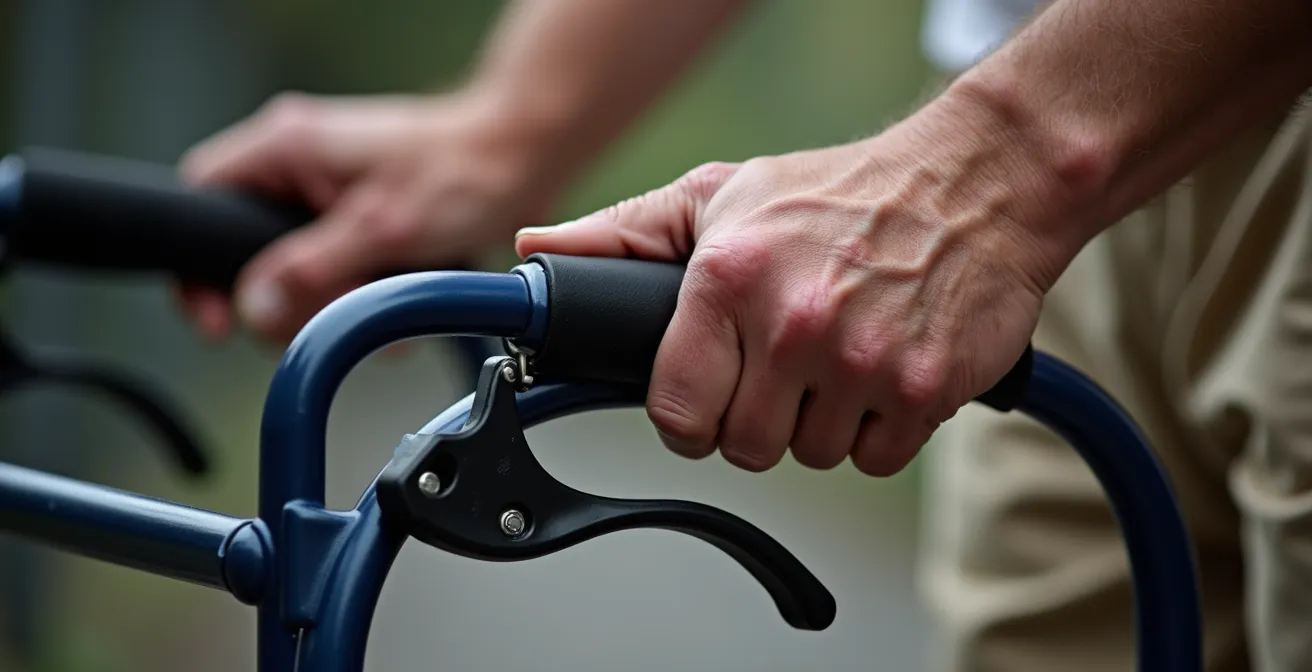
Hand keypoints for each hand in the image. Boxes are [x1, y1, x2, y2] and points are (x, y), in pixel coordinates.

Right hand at [177, 92, 559, 342]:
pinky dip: (365, 289)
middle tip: (331, 311)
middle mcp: (300, 164)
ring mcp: (329, 189)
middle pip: (251, 252)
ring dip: (338, 300)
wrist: (526, 157)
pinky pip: (338, 265)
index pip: (201, 200)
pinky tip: (401, 292)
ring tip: (385, 299)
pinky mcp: (360, 213)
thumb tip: (254, 306)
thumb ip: (309, 269)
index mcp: (287, 147)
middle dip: (292, 297)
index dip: (200, 267)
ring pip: (299, 268)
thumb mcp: (380, 231)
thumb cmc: (465, 172)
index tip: (221, 318)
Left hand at [515, 97, 1075, 474]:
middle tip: (780, 370)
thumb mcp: (721, 195)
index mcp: (729, 278)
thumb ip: (623, 234)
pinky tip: (881, 370)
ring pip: (810, 455)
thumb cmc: (841, 193)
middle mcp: (793, 323)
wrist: (978, 184)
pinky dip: (878, 429)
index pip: (675, 411)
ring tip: (835, 359)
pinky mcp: (926, 390)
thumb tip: (536, 249)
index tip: (703, 403)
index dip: (686, 417)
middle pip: (743, 446)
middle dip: (755, 419)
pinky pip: (875, 457)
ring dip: (819, 422)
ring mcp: (863, 361)